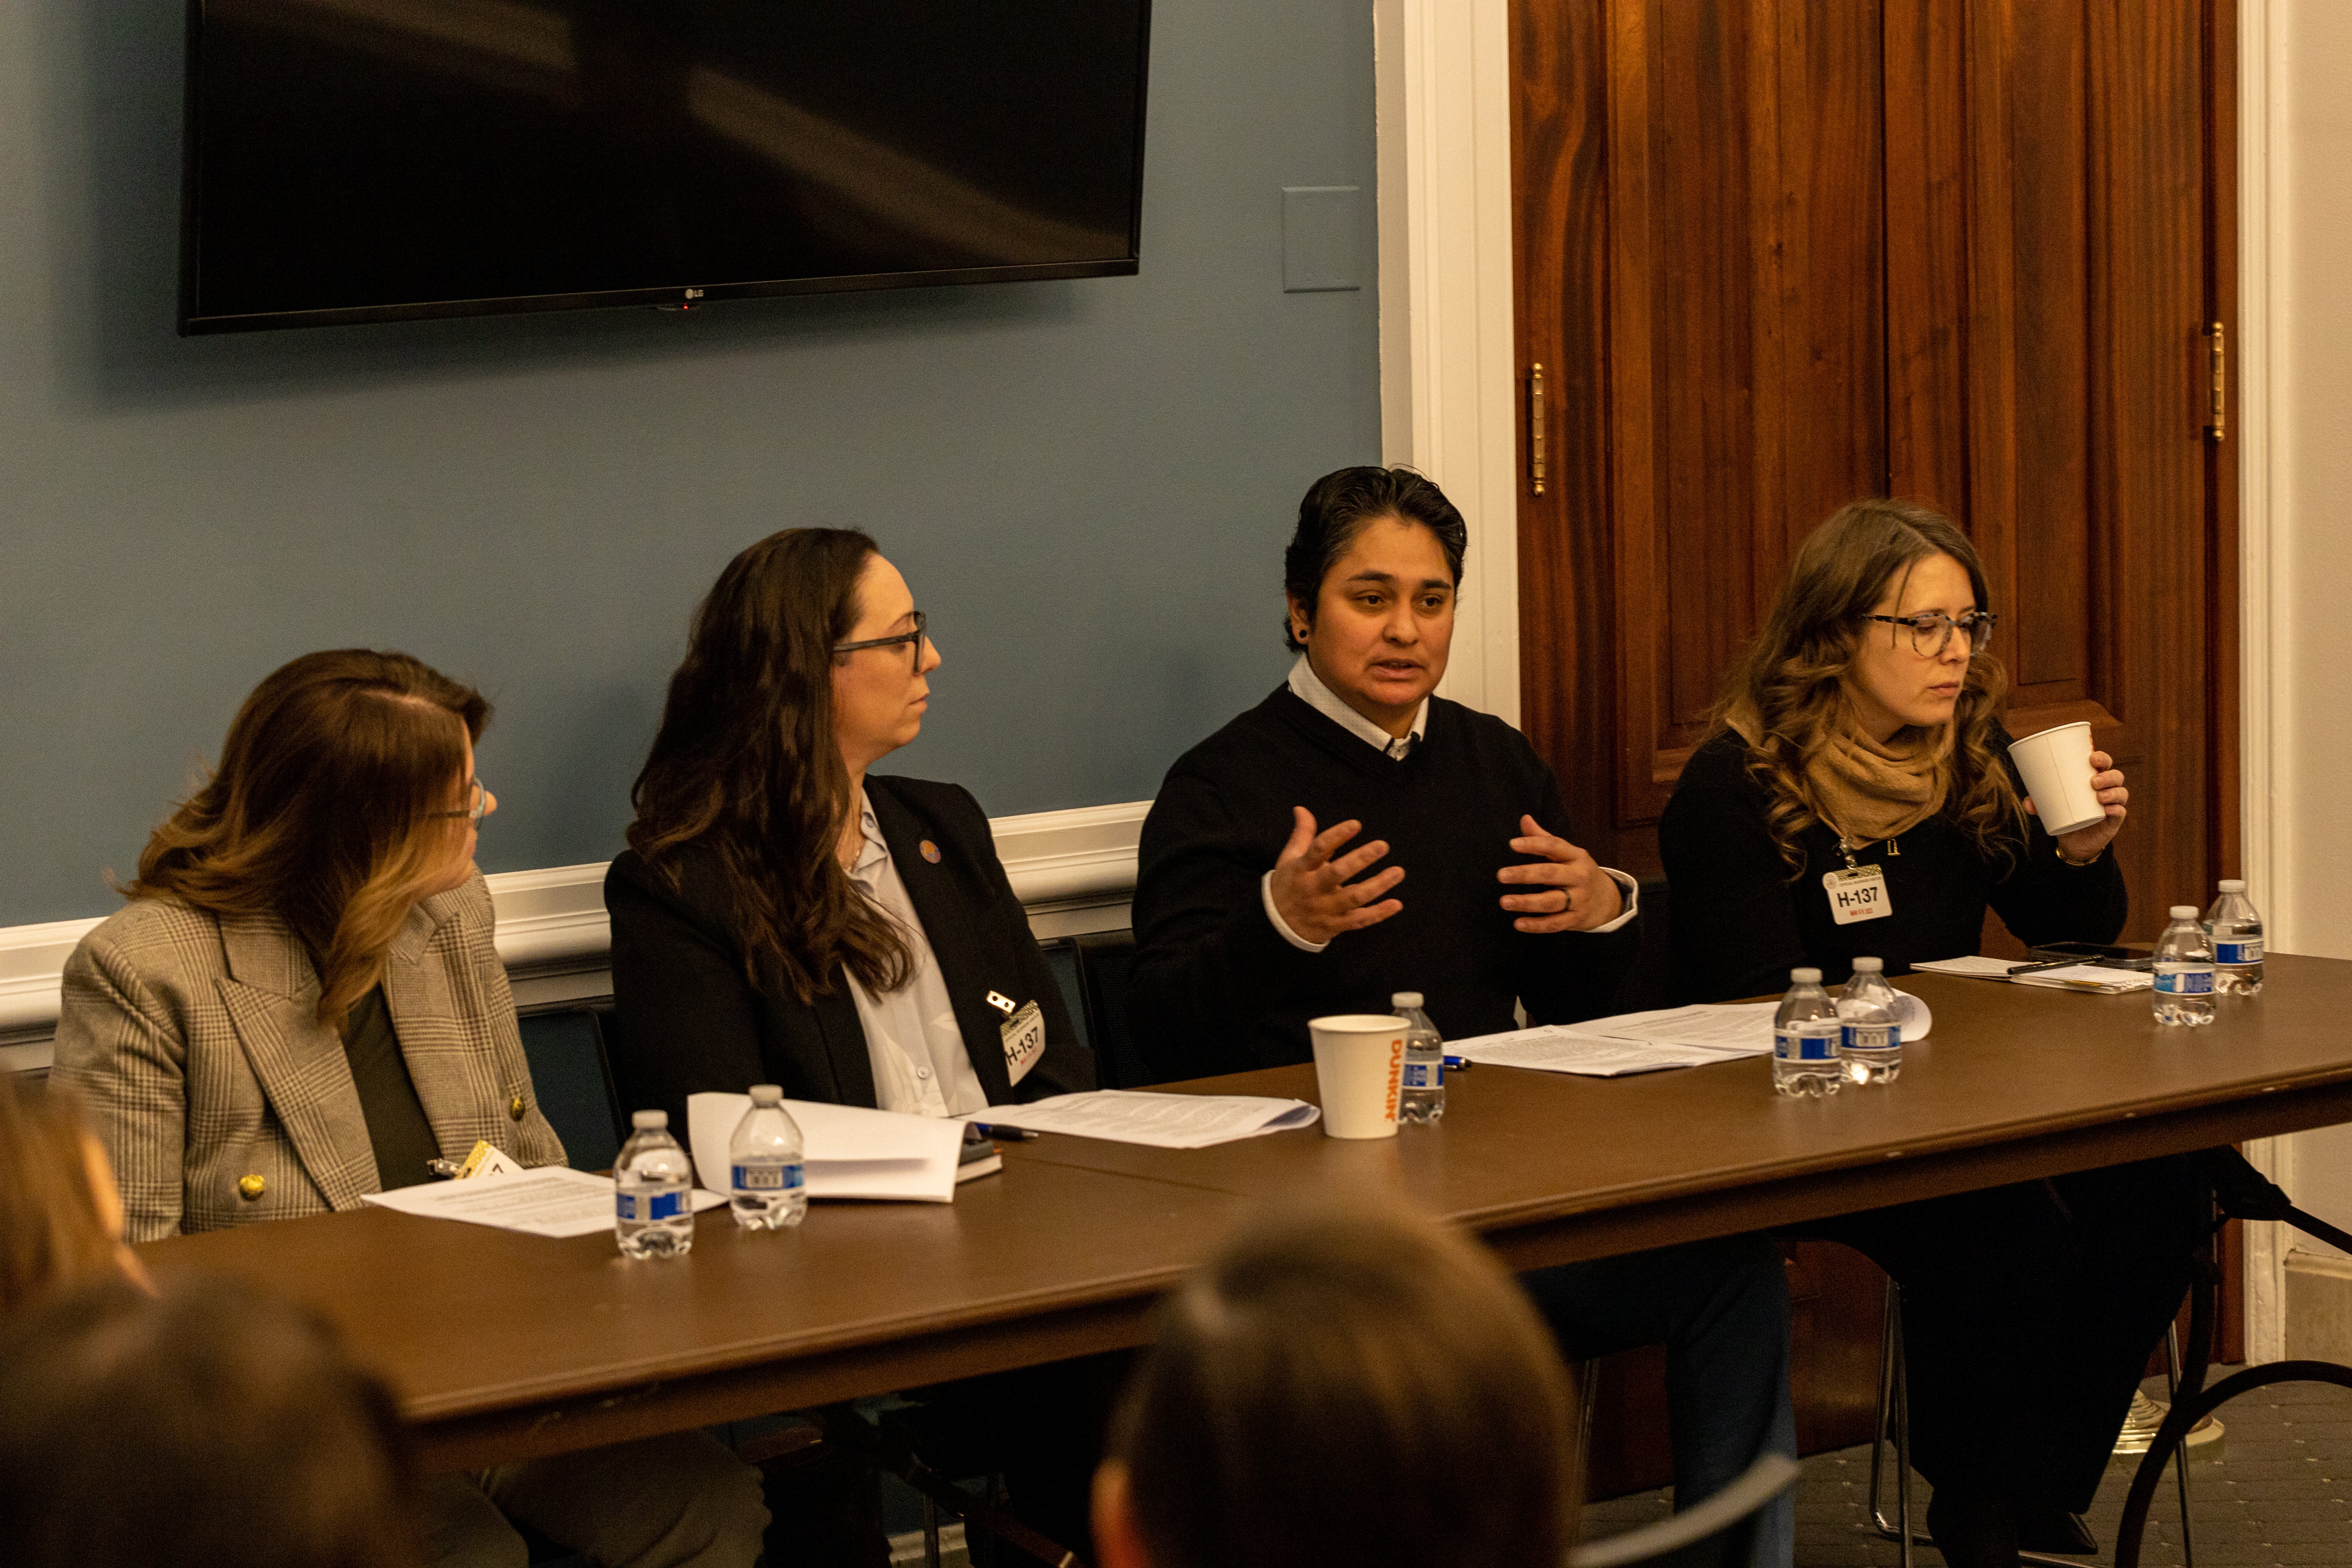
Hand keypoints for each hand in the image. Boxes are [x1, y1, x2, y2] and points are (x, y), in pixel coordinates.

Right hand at [1268, 807, 1404, 944]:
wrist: (1277, 926)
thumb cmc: (1289, 885)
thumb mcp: (1290, 859)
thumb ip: (1302, 834)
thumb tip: (1301, 808)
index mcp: (1302, 869)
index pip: (1318, 849)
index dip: (1336, 836)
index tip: (1356, 824)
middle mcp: (1314, 889)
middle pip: (1337, 873)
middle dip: (1360, 859)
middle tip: (1382, 845)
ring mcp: (1326, 909)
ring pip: (1354, 898)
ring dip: (1378, 885)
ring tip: (1398, 872)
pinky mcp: (1336, 925)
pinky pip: (1360, 920)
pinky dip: (1379, 913)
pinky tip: (1397, 903)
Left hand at [1497, 815, 1623, 932]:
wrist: (1608, 900)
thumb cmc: (1578, 872)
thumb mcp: (1567, 853)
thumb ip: (1544, 838)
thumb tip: (1524, 819)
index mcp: (1576, 856)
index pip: (1554, 846)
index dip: (1534, 844)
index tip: (1512, 844)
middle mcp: (1579, 877)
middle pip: (1550, 875)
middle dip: (1525, 874)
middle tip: (1501, 875)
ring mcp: (1579, 900)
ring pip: (1551, 902)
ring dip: (1527, 902)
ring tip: (1504, 901)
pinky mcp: (1576, 919)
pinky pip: (1555, 924)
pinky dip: (1537, 925)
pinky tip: (1518, 924)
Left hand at [2025, 749, 2127, 860]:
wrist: (2072, 841)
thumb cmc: (2064, 814)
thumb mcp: (2049, 806)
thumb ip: (2038, 803)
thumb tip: (2028, 803)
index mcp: (2093, 778)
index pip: (2103, 763)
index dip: (2102, 758)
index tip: (2091, 758)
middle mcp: (2106, 789)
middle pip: (2116, 776)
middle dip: (2107, 775)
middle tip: (2093, 781)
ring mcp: (2112, 804)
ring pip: (2121, 792)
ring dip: (2113, 792)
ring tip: (2098, 796)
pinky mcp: (2114, 820)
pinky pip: (2121, 812)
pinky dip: (2116, 810)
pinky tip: (2108, 810)